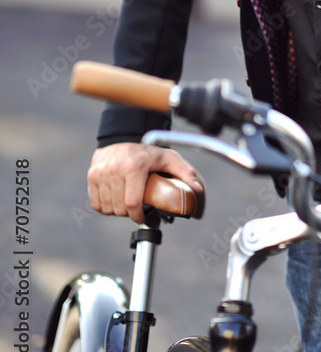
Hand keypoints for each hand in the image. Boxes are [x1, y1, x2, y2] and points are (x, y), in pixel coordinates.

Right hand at [87, 142, 202, 223]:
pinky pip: (96, 203)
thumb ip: (185, 173)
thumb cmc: (149, 151)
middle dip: (129, 212)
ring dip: (117, 210)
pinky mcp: (92, 175)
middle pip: (120, 208)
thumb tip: (198, 190)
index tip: (143, 217)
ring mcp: (101, 172)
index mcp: (135, 166)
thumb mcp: (170, 158)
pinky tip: (115, 198)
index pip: (132, 203)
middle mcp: (115, 168)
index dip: (138, 216)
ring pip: (107, 208)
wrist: (124, 135)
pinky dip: (105, 206)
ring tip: (126, 200)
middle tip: (137, 204)